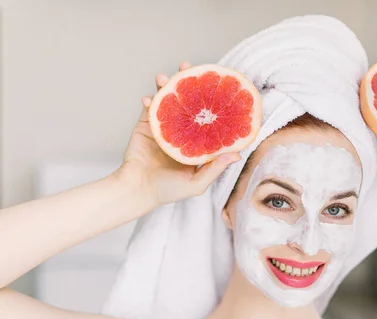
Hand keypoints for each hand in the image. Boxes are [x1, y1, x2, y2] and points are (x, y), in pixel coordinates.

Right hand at [113, 61, 240, 206]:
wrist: (137, 191)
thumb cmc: (169, 190)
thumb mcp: (197, 183)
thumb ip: (215, 168)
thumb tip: (237, 154)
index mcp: (197, 142)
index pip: (208, 118)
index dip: (213, 101)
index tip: (219, 84)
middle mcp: (183, 130)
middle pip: (188, 102)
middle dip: (188, 83)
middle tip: (189, 67)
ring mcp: (164, 127)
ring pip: (167, 100)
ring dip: (166, 85)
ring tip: (165, 76)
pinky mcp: (145, 126)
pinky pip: (148, 109)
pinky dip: (148, 100)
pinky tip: (149, 96)